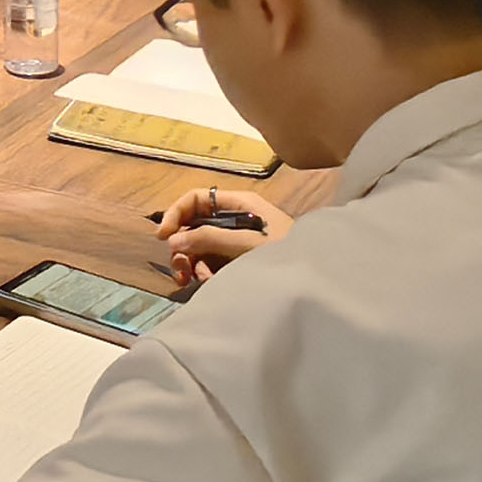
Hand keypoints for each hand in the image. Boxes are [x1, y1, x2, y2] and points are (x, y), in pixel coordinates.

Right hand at [156, 184, 293, 286]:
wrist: (317, 277)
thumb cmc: (286, 253)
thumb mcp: (247, 244)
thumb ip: (211, 239)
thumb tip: (173, 241)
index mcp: (239, 204)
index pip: (197, 199)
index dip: (176, 214)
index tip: (164, 237)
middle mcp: (235, 219)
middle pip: (194, 225)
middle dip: (183, 247)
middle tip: (181, 271)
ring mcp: (237, 241)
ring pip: (200, 247)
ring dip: (193, 264)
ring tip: (200, 280)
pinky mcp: (239, 261)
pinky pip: (212, 263)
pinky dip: (206, 273)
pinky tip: (211, 283)